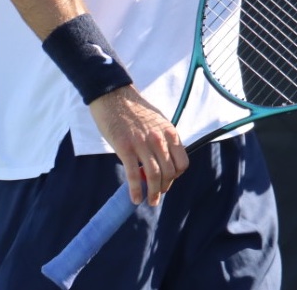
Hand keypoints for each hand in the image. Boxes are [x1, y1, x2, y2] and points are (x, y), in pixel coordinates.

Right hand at [89, 86, 189, 205]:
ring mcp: (142, 144)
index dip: (176, 176)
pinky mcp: (125, 148)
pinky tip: (135, 199)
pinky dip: (136, 190)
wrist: (114, 96)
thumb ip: (164, 138)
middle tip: (157, 194)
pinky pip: (134, 174)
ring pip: (154, 175)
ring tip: (150, 201)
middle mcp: (159, 139)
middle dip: (164, 187)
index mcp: (169, 132)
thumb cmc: (135, 110)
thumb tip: (166, 158)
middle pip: (169, 172)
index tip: (168, 180)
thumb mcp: (158, 121)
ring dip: (153, 193)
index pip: (182, 162)